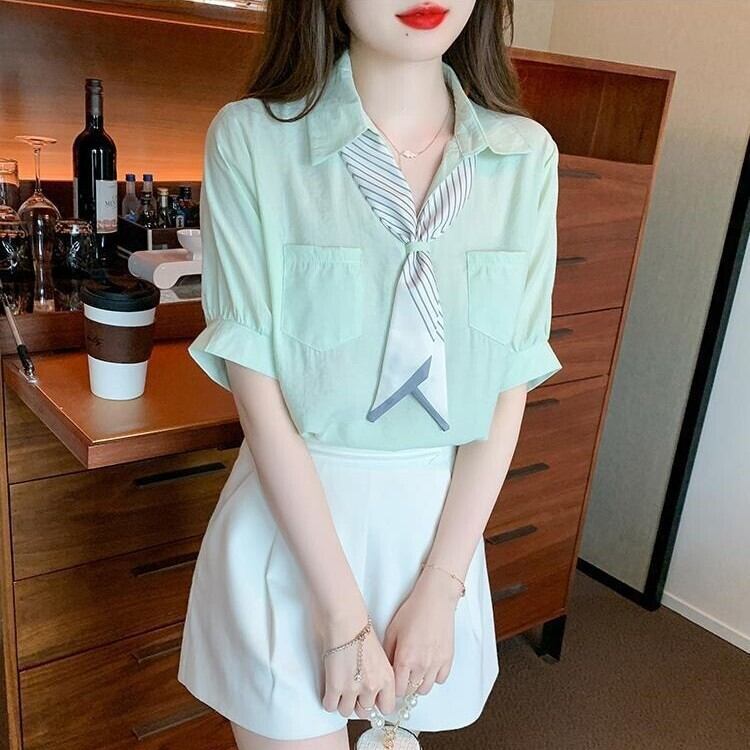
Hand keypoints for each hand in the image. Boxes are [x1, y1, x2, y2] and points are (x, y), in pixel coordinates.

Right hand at [320, 609, 396, 718]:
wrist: (345, 618)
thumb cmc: (361, 629)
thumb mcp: (379, 655)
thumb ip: (379, 675)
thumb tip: (372, 690)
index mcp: (387, 677)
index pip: (387, 708)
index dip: (376, 704)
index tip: (369, 698)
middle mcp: (373, 686)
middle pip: (365, 712)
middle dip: (357, 703)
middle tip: (351, 691)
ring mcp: (354, 688)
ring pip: (346, 711)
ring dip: (342, 702)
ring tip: (339, 688)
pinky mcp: (335, 686)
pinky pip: (330, 706)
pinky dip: (328, 700)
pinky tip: (330, 688)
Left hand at [382, 567, 462, 697]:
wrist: (435, 599)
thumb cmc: (413, 611)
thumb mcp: (392, 630)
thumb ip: (387, 653)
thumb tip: (386, 669)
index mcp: (405, 658)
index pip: (398, 690)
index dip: (393, 688)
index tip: (392, 683)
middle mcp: (421, 665)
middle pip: (411, 691)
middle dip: (404, 686)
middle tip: (402, 676)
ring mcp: (436, 663)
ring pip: (426, 689)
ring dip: (418, 684)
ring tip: (415, 671)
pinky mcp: (448, 659)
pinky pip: (440, 679)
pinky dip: (433, 677)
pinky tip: (428, 666)